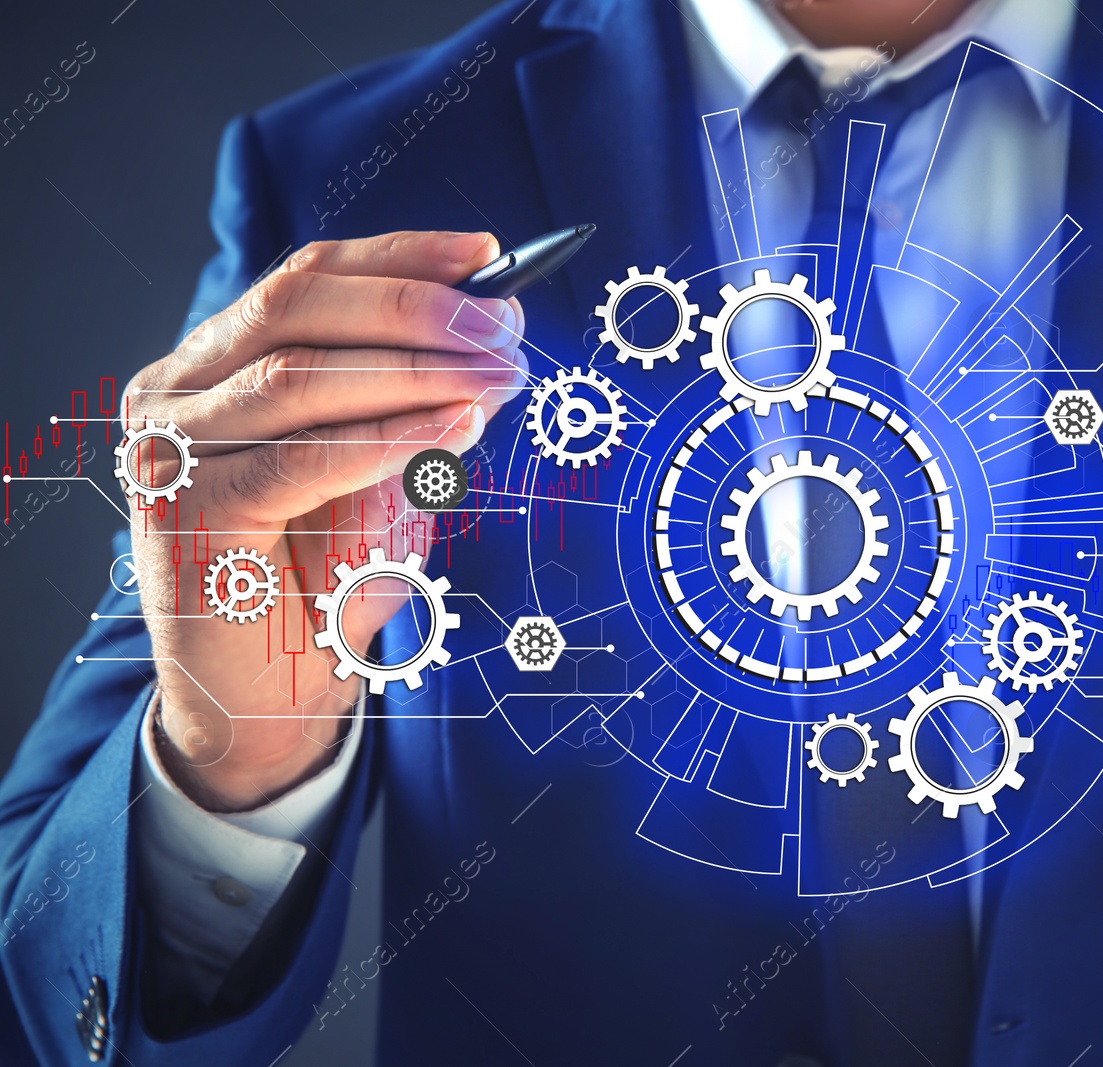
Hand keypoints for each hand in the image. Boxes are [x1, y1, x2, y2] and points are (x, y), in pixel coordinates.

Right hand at [123, 231, 525, 809]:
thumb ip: (422, 406)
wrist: (273, 695)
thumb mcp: (387, 473)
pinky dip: (385, 439)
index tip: (490, 253)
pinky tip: (454, 427)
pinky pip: (297, 461)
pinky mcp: (186, 515)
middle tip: (504, 328)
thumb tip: (494, 340)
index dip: (401, 257)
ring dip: (413, 369)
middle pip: (297, 306)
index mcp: (216, 361)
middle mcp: (177, 390)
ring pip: (296, 375)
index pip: (307, 278)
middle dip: (416, 308)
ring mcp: (169, 450)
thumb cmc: (331, 576)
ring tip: (495, 374)